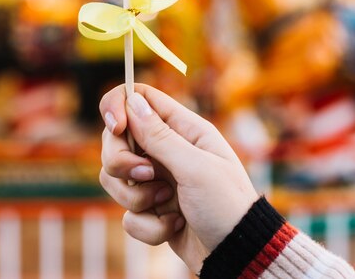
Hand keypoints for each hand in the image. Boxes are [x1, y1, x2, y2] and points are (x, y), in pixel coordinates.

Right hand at [99, 84, 258, 273]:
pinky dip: (147, 225)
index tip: (116, 128)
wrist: (240, 257)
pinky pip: (127, 212)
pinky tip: (174, 225)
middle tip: (147, 176)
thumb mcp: (195, 168)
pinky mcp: (151, 209)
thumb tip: (131, 101)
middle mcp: (165, 149)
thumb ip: (159, 135)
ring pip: (115, 176)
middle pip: (116, 139)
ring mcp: (155, 179)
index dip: (119, 106)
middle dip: (122, 162)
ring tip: (167, 204)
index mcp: (181, 128)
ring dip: (136, 197)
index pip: (138, 97)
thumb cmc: (227, 206)